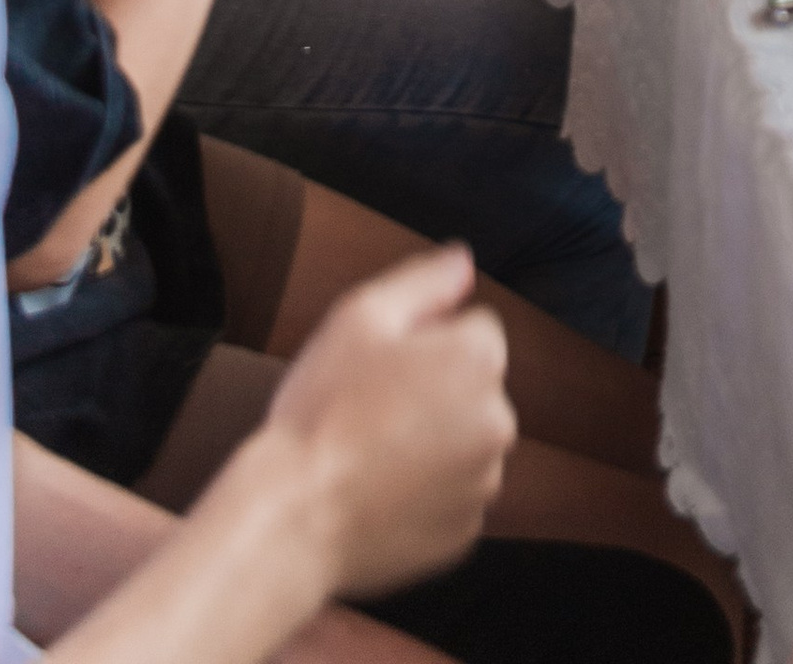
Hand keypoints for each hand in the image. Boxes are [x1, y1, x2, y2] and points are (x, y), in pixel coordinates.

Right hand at [256, 247, 512, 597]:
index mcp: (480, 359)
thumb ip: (424, 280)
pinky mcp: (465, 531)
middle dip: (436, 390)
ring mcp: (484, 482)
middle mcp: (499, 420)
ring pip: (464, 442)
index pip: (472, 328)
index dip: (424, 341)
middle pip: (473, 387)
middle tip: (372, 411)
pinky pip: (452, 495)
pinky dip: (426, 493)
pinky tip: (379, 493)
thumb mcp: (360, 317)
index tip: (382, 367)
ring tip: (370, 455)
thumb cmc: (321, 411)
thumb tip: (464, 262)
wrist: (294, 519)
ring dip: (434, 442)